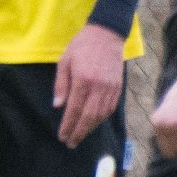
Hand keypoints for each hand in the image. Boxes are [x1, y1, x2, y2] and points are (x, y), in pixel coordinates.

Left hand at [52, 24, 128, 146]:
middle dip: (79, 132)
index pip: (74, 109)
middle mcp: (98, 87)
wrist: (106, 34)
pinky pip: (110, 109)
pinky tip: (94, 124)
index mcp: (83, 80)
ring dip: (90, 129)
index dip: (68, 125)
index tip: (62, 136)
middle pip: (89, 117)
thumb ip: (61, 85)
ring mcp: (110, 88)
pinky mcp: (118, 87)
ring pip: (101, 115)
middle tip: (71, 143)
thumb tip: (58, 106)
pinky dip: (101, 119)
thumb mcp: (64, 61)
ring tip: (80, 136)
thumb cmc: (81, 46)